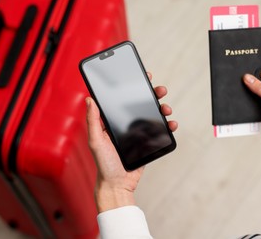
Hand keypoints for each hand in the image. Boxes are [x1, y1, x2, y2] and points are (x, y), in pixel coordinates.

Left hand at [86, 75, 176, 211]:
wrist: (118, 184)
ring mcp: (139, 133)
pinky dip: (168, 126)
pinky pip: (160, 131)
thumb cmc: (104, 164)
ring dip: (162, 108)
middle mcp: (127, 124)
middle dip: (153, 94)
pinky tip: (171, 124)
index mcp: (113, 121)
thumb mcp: (95, 141)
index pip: (124, 99)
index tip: (143, 76)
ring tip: (166, 108)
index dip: (134, 86)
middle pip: (142, 104)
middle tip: (159, 89)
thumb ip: (93, 121)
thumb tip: (89, 99)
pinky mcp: (149, 142)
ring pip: (153, 115)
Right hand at [243, 74, 260, 173]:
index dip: (257, 75)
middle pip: (257, 90)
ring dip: (247, 102)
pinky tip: (241, 111)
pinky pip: (250, 114)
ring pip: (252, 102)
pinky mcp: (260, 120)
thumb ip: (260, 90)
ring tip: (238, 97)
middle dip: (249, 89)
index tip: (245, 73)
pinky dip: (245, 113)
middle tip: (239, 84)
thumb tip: (248, 78)